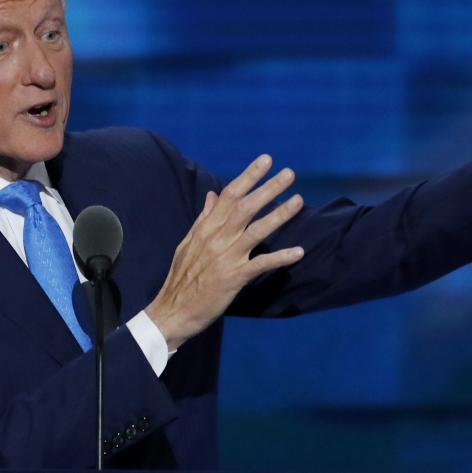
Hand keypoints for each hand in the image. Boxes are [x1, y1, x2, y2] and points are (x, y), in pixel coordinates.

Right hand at [145, 155, 304, 351]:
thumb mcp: (188, 243)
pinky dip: (280, 258)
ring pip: (256, 231)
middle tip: (289, 173)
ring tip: (298, 201)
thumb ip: (204, 218)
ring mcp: (225, 258)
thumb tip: (213, 195)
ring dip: (279, 215)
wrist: (172, 312)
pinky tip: (298, 252)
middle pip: (245, 207)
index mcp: (206, 228)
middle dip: (268, 188)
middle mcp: (216, 239)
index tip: (266, 160)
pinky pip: (260, 264)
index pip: (229, 195)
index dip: (248, 176)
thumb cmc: (181, 278)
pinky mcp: (232, 278)